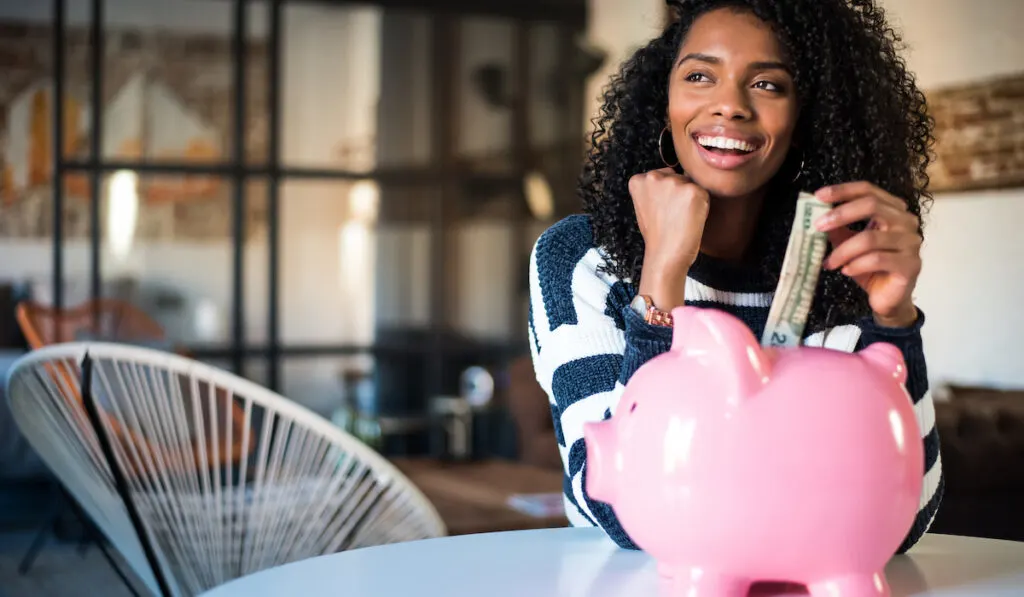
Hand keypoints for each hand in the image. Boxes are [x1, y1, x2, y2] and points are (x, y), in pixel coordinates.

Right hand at [629, 168, 709, 308]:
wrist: (665, 256)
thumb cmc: (657, 235)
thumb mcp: (644, 206)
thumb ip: (653, 189)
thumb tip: (674, 176)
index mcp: (638, 180)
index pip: (662, 176)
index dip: (666, 194)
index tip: (660, 210)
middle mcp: (654, 177)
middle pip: (678, 177)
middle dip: (679, 194)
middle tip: (671, 216)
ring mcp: (674, 182)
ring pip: (691, 185)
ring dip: (690, 200)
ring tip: (680, 219)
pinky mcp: (693, 191)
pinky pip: (704, 193)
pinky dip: (702, 207)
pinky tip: (689, 219)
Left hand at [813, 182, 921, 326]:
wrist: (888, 298)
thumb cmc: (870, 268)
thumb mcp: (849, 244)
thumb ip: (838, 228)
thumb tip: (818, 215)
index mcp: (893, 210)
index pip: (869, 190)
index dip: (843, 190)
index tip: (819, 196)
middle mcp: (906, 221)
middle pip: (872, 206)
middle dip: (841, 214)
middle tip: (818, 226)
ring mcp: (911, 242)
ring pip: (870, 238)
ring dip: (843, 250)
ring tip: (829, 262)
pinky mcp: (910, 264)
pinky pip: (877, 259)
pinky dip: (856, 264)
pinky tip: (846, 270)